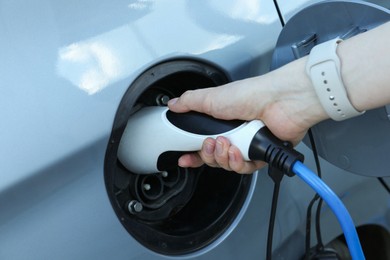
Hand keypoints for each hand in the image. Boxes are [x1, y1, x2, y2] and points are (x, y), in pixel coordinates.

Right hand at [168, 58, 326, 172]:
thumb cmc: (250, 94)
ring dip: (223, 157)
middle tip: (210, 142)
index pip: (202, 143)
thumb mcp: (212, 97)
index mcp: (221, 121)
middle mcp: (234, 134)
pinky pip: (244, 169)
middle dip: (208, 153)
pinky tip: (238, 152)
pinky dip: (239, 163)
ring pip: (227, 164)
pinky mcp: (261, 154)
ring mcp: (247, 144)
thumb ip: (189, 102)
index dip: (193, 153)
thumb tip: (174, 105)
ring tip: (226, 144)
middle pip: (213, 157)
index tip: (184, 158)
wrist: (279, 101)